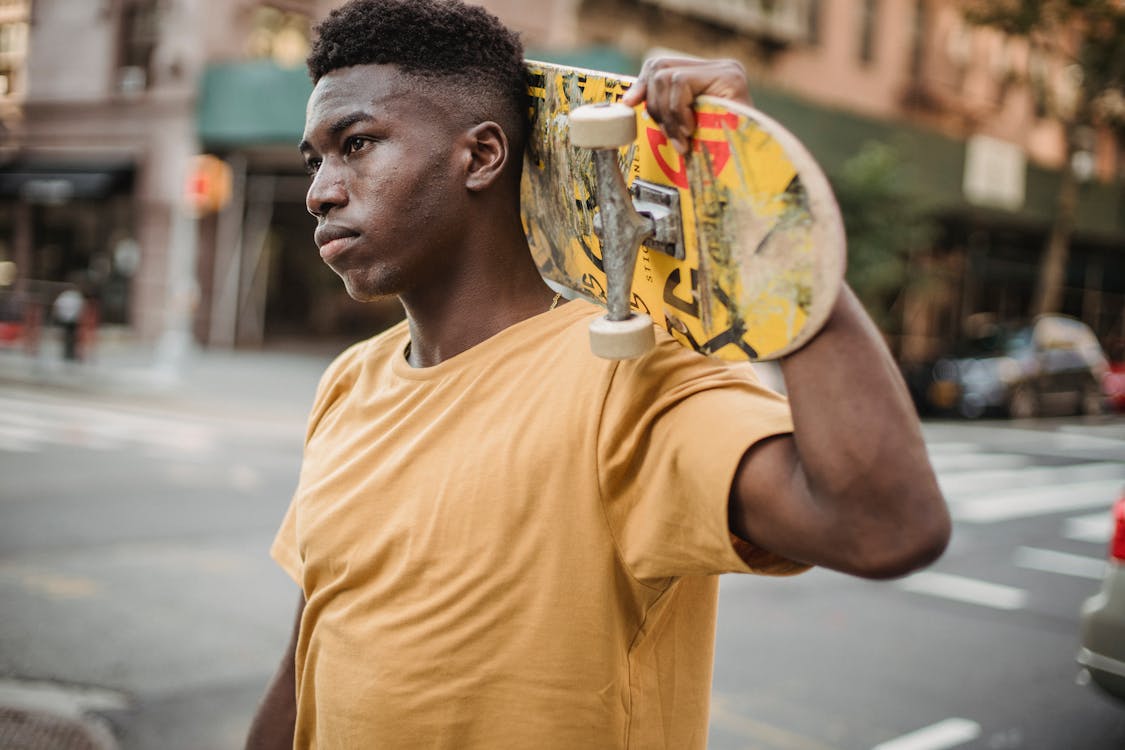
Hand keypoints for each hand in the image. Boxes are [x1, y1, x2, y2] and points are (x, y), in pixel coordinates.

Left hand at [621, 57, 751, 153]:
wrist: (752, 165)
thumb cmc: (719, 155)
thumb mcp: (686, 128)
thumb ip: (666, 110)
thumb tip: (629, 100)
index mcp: (707, 76)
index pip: (661, 66)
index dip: (642, 85)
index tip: (629, 104)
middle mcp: (718, 67)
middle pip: (659, 67)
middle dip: (654, 105)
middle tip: (670, 136)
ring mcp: (725, 69)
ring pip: (667, 77)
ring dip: (668, 115)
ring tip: (683, 139)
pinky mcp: (730, 77)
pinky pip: (681, 84)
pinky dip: (678, 111)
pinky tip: (691, 130)